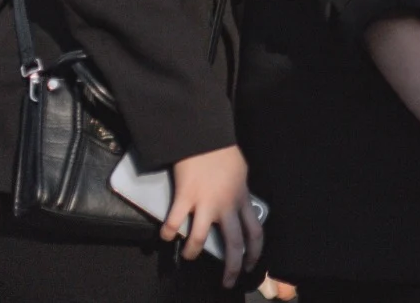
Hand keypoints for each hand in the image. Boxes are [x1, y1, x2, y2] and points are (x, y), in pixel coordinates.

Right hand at [164, 145, 262, 287]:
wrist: (205, 137)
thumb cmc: (223, 153)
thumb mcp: (241, 174)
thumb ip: (239, 193)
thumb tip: (238, 206)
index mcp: (242, 199)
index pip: (255, 231)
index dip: (255, 252)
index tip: (251, 265)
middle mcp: (226, 205)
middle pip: (234, 244)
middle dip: (232, 267)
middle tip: (228, 282)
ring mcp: (205, 203)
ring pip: (200, 239)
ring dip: (192, 252)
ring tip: (189, 257)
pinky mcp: (185, 197)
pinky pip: (174, 223)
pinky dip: (167, 233)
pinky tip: (164, 236)